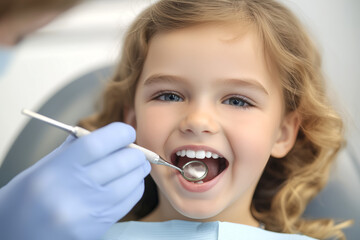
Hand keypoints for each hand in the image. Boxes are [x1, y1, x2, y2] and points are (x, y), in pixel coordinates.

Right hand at [0, 122, 150, 239]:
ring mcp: (87, 213)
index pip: (99, 143)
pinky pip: (128, 202)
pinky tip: (129, 184)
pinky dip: (134, 188)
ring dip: (138, 170)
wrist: (14, 236)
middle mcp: (73, 191)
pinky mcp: (96, 228)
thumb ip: (75, 148)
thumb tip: (107, 135)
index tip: (127, 132)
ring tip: (136, 166)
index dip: (120, 133)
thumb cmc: (25, 199)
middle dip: (136, 153)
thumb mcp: (43, 167)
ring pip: (130, 183)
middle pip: (122, 162)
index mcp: (57, 169)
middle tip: (135, 151)